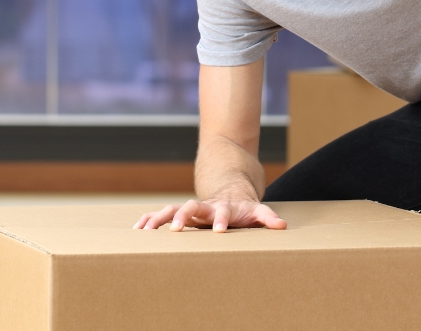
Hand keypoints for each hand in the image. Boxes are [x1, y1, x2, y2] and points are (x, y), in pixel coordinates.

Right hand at [134, 198, 287, 232]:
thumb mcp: (257, 211)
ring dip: (160, 219)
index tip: (220, 230)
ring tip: (146, 230)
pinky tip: (138, 229)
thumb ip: (268, 217)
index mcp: (223, 208)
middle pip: (192, 207)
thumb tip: (282, 226)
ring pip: (172, 210)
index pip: (223, 213)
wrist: (229, 190)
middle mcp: (204, 207)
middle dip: (184, 216)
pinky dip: (150, 220)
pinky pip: (161, 216)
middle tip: (177, 229)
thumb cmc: (243, 208)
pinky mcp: (179, 214)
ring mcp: (190, 209)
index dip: (222, 220)